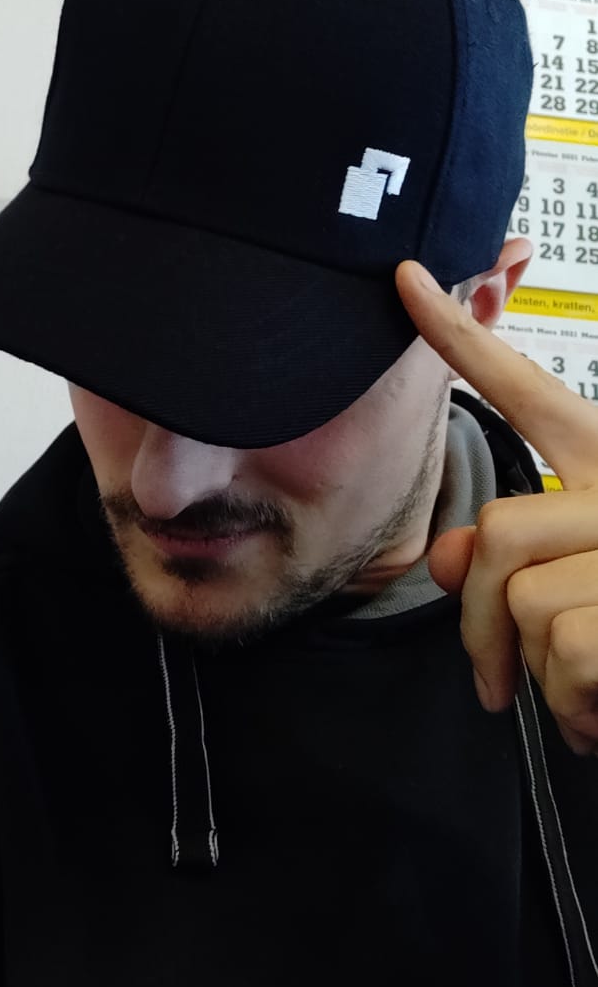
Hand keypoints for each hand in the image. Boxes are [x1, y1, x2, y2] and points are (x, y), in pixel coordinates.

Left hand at [396, 259, 597, 756]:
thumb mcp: (579, 589)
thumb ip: (511, 562)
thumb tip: (449, 560)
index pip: (527, 392)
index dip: (462, 337)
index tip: (407, 280)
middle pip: (496, 534)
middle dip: (476, 625)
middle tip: (493, 684)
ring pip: (523, 601)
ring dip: (535, 675)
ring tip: (584, 695)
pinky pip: (563, 653)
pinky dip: (573, 706)